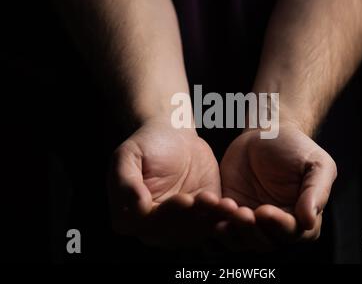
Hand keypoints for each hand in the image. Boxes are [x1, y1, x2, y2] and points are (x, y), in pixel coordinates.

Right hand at [108, 119, 237, 248]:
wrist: (173, 135)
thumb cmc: (147, 144)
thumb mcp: (127, 155)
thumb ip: (125, 182)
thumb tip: (136, 207)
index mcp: (129, 217)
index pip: (148, 223)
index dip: (167, 214)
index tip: (184, 200)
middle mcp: (153, 229)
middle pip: (175, 230)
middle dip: (193, 216)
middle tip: (208, 200)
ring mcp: (179, 226)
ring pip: (196, 230)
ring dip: (211, 219)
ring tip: (224, 204)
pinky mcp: (202, 218)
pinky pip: (213, 223)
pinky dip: (223, 217)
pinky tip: (232, 206)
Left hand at [220, 122, 336, 249]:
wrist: (266, 133)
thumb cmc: (296, 148)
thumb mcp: (316, 164)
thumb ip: (317, 191)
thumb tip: (309, 220)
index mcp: (301, 218)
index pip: (291, 232)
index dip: (278, 225)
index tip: (265, 211)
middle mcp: (276, 226)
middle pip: (264, 242)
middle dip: (251, 230)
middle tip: (241, 212)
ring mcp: (251, 221)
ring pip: (239, 239)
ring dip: (231, 229)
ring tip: (225, 208)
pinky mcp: (229, 212)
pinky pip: (219, 223)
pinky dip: (213, 219)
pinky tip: (210, 205)